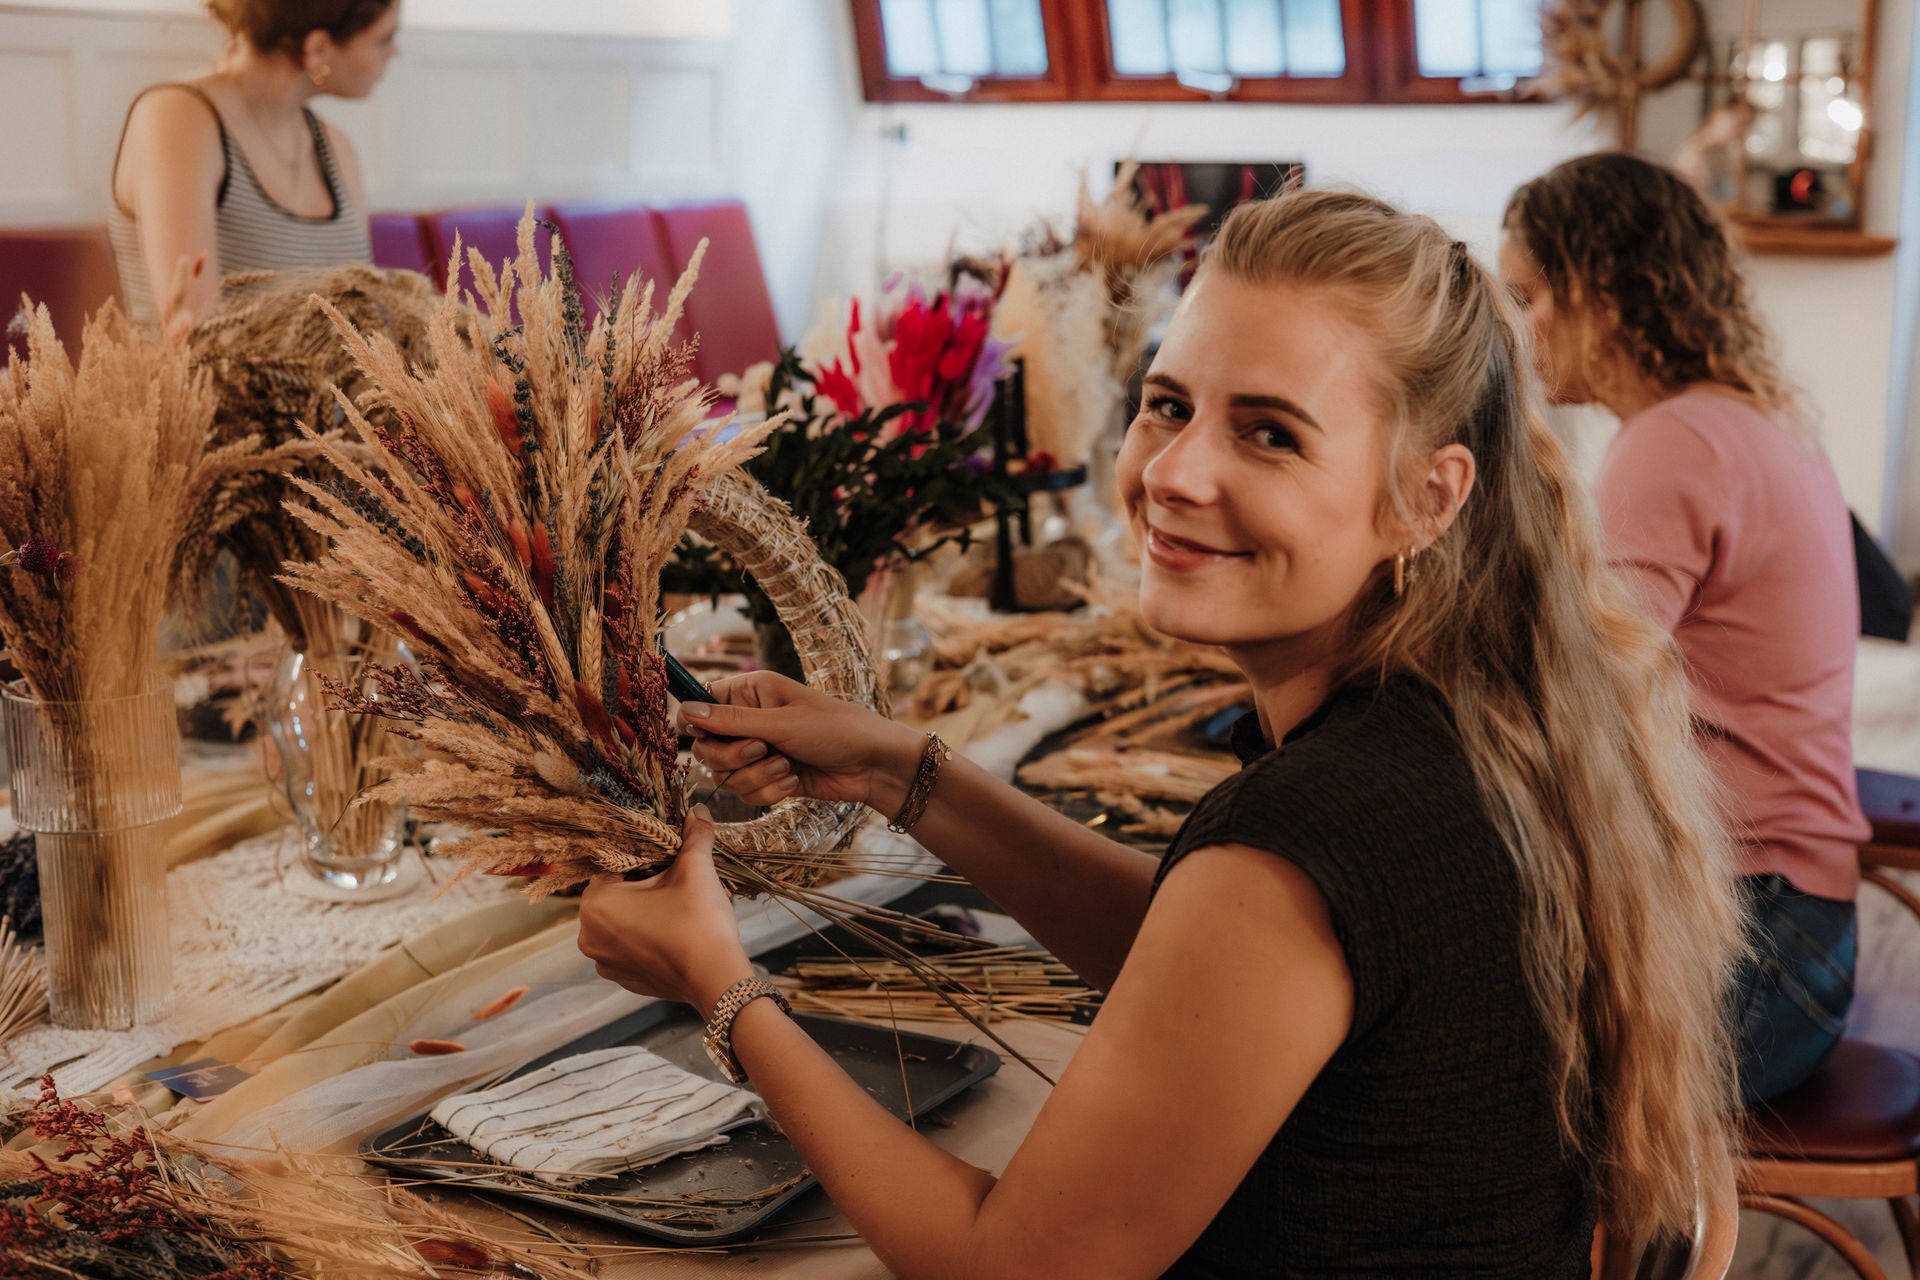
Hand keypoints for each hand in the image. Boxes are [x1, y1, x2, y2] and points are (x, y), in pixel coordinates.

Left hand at [578, 806, 753, 1011]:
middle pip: (613, 895)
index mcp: (596, 904)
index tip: (666, 861)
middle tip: (673, 883)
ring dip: (640, 913)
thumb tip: (699, 809)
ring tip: (674, 910)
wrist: (716, 977)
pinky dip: (644, 940)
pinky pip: (627, 949)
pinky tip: (671, 935)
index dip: (640, 859)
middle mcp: (588, 936)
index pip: (611, 867)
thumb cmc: (698, 919)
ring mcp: (604, 963)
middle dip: (639, 886)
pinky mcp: (622, 980)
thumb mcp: (696, 869)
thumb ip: (695, 836)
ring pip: (619, 923)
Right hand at [681, 671, 924, 819]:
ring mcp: (758, 752)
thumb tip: (685, 710)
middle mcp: (749, 720)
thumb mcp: (781, 722)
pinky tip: (794, 782)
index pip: (701, 704)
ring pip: (725, 775)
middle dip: (731, 757)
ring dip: (756, 778)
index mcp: (750, 692)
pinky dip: (768, 792)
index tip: (701, 734)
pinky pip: (745, 794)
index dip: (696, 722)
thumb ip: (731, 720)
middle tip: (761, 751)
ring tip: (787, 767)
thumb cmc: (835, 730)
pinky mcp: (769, 778)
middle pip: (706, 747)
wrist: (872, 766)